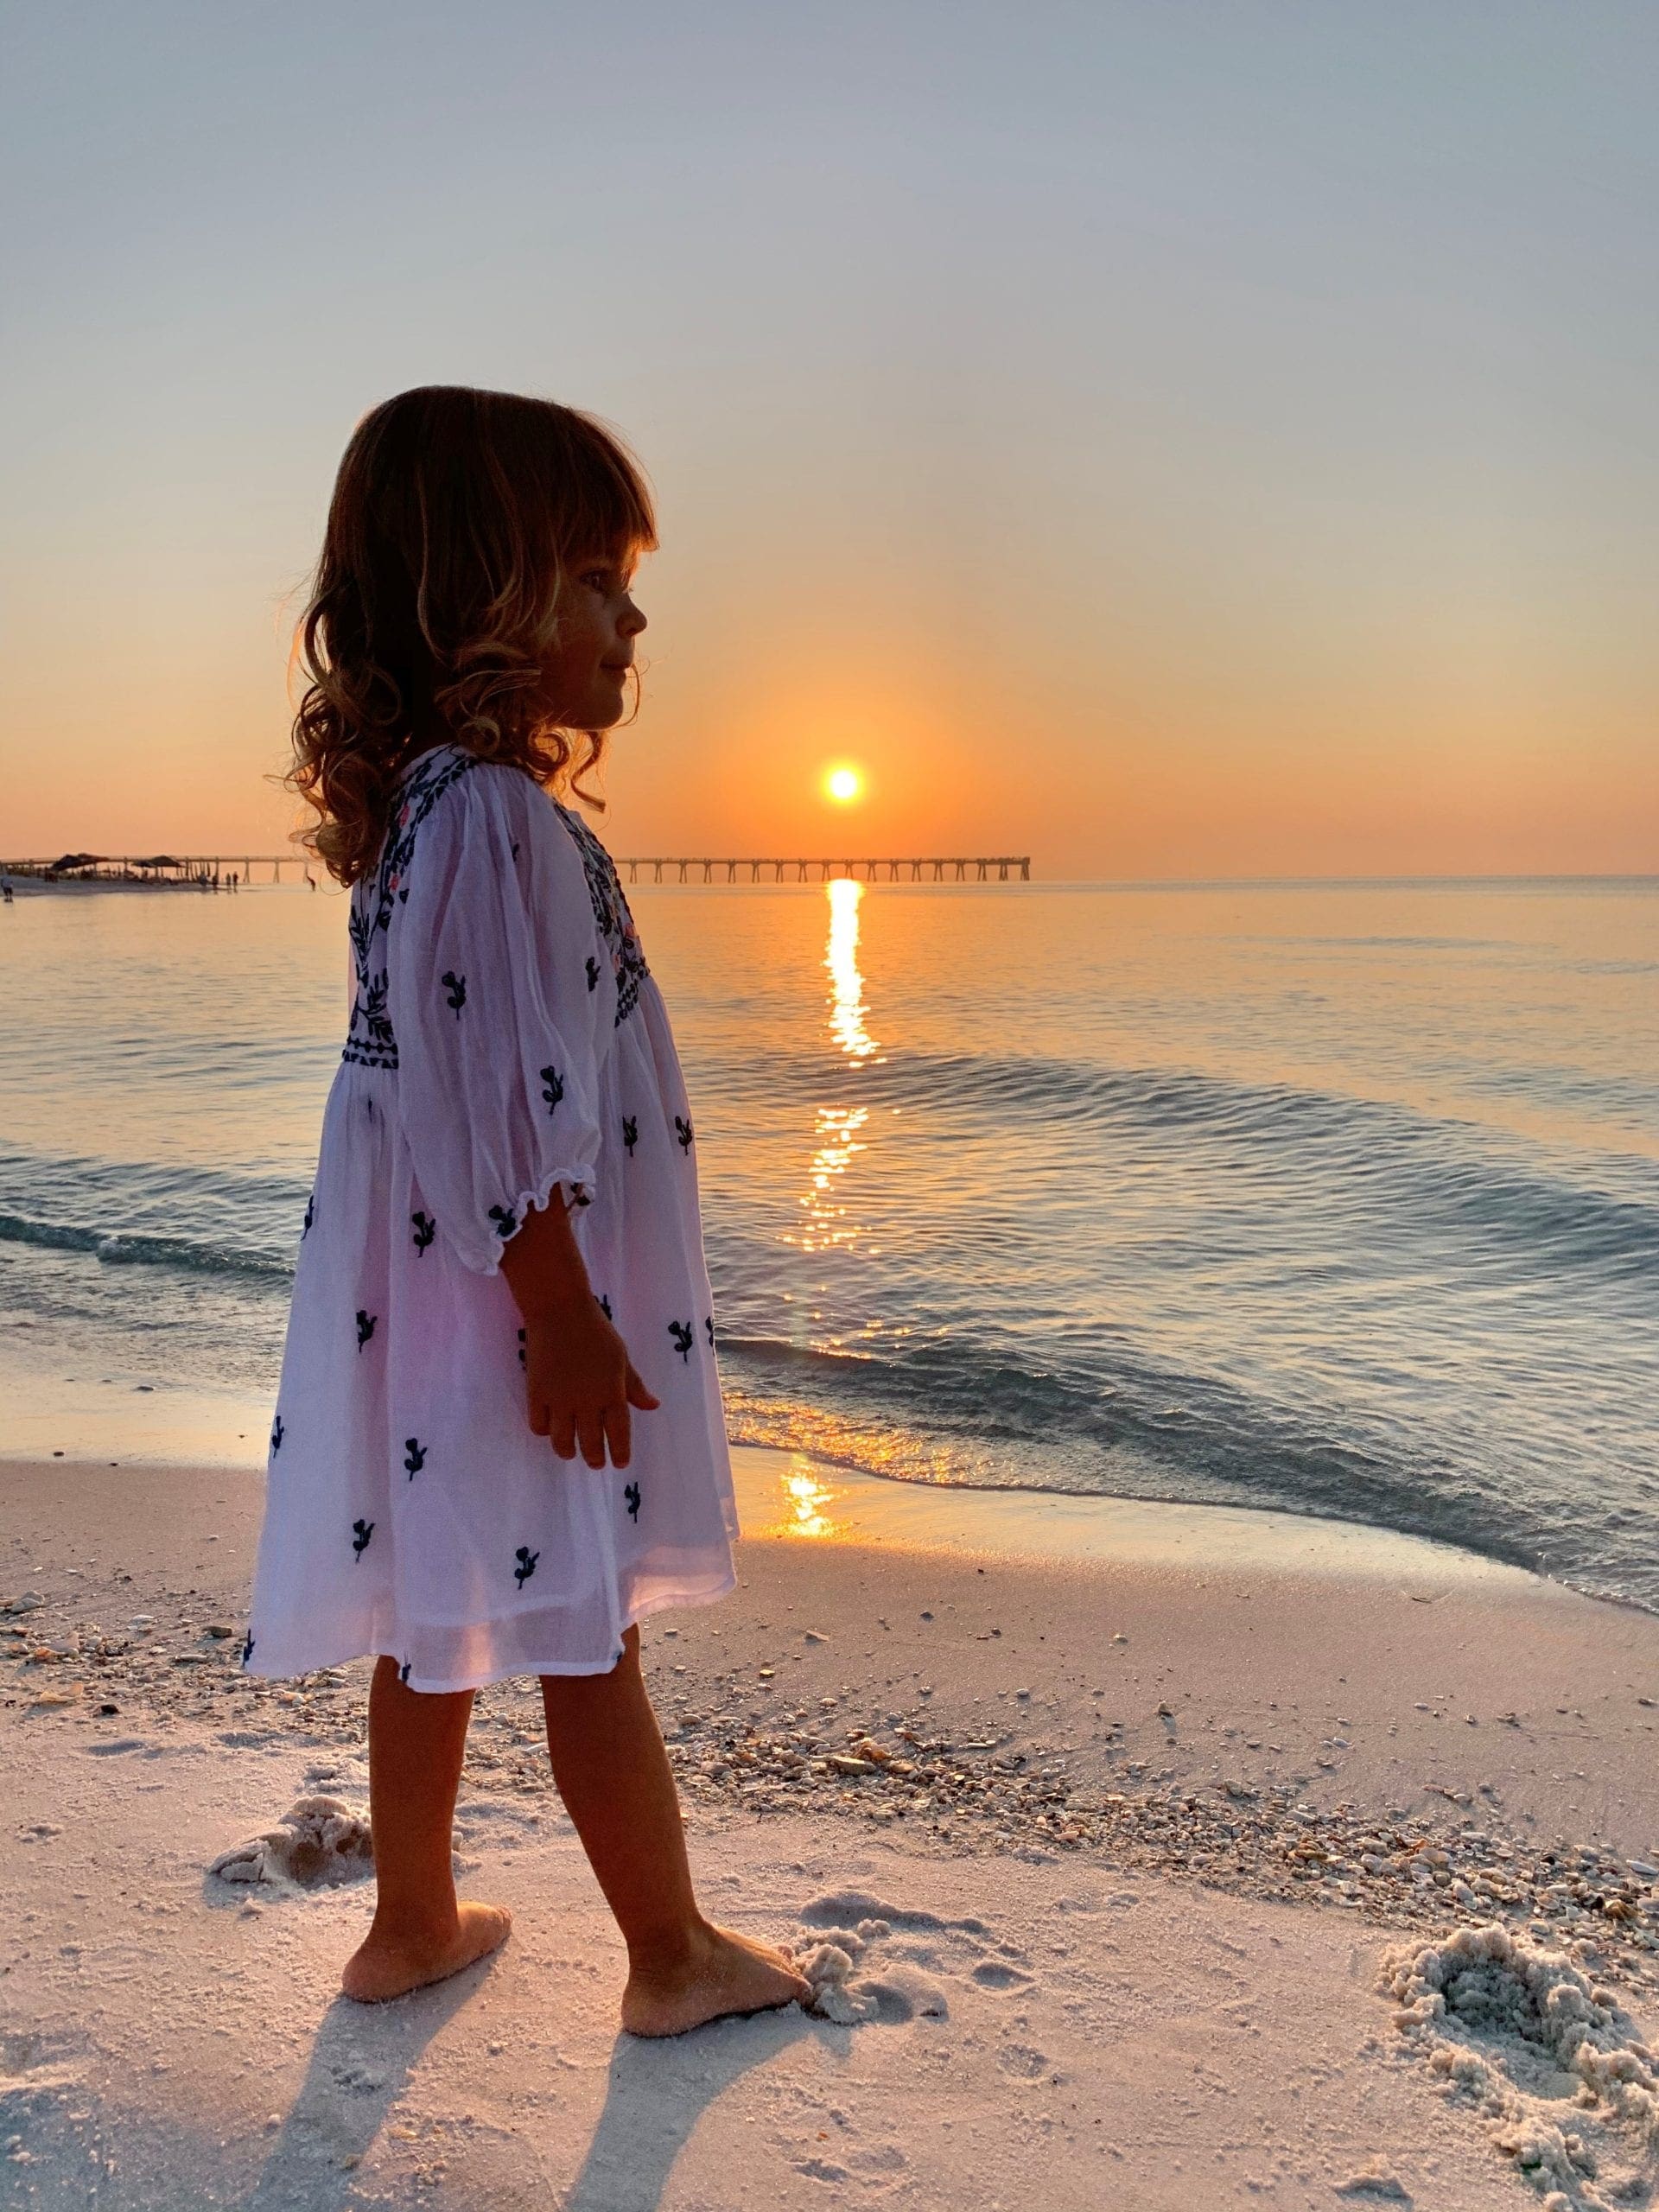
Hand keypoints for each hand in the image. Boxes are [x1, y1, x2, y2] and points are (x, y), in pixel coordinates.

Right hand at [521, 1298, 659, 1468]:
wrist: (560, 1311)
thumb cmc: (597, 1331)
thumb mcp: (621, 1357)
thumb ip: (634, 1386)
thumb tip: (653, 1406)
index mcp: (612, 1392)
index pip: (618, 1432)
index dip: (619, 1451)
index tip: (620, 1464)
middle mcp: (587, 1402)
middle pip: (590, 1442)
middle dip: (595, 1457)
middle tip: (596, 1463)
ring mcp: (559, 1400)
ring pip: (562, 1440)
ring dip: (567, 1451)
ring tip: (571, 1453)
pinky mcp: (536, 1394)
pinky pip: (538, 1426)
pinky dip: (544, 1432)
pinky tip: (549, 1430)